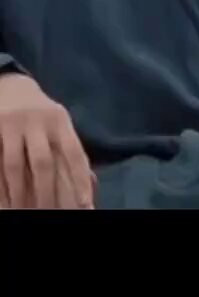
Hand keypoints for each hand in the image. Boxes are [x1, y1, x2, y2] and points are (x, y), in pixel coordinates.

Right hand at [0, 73, 94, 208]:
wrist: (10, 83)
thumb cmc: (39, 112)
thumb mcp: (58, 123)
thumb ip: (70, 149)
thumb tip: (91, 182)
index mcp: (60, 120)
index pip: (74, 153)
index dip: (80, 180)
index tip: (85, 204)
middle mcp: (38, 120)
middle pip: (43, 163)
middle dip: (46, 193)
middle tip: (47, 212)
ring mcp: (14, 124)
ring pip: (16, 165)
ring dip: (19, 193)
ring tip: (22, 211)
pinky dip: (1, 185)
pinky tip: (5, 200)